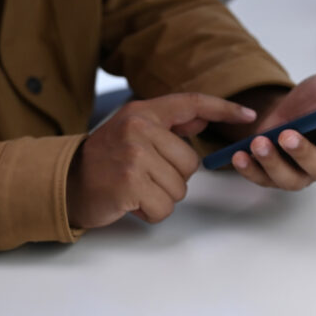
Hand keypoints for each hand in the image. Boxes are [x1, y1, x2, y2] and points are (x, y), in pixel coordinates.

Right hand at [67, 93, 256, 228]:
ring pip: (179, 188)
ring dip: (161, 197)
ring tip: (135, 188)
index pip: (191, 103)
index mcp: (142, 113)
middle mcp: (139, 129)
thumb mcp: (132, 131)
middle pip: (191, 163)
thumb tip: (202, 119)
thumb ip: (168, 125)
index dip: (223, 109)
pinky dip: (151, 212)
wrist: (65, 184)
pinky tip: (131, 202)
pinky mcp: (130, 184)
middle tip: (143, 176)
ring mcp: (134, 156)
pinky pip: (164, 207)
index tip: (249, 115)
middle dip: (172, 177)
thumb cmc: (104, 161)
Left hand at [231, 71, 315, 189]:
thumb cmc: (312, 102)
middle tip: (288, 135)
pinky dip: (251, 170)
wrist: (281, 110)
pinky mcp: (275, 176)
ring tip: (259, 142)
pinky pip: (263, 180)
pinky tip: (241, 155)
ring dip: (273, 163)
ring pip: (290, 178)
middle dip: (303, 153)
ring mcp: (299, 172)